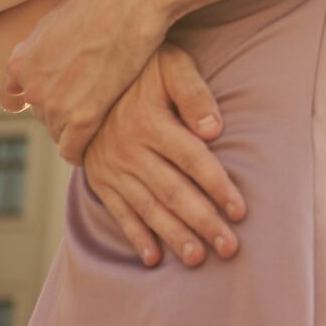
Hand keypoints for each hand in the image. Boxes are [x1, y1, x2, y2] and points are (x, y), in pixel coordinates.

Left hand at [6, 0, 169, 161]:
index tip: (69, 93)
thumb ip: (35, 51)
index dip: (49, 93)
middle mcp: (32, 87)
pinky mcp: (84, 118)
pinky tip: (93, 148)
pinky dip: (81, 152)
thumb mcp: (52, 21)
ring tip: (99, 123)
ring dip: (75, 131)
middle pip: (44, 115)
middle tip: (90, 105)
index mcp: (19, 63)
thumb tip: (27, 72)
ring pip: (59, 133)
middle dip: (64, 112)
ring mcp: (56, 105)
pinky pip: (73, 150)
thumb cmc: (98, 3)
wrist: (130, 3)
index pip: (26, 94)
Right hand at [82, 46, 246, 266]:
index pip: (192, 160)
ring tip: (197, 259)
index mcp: (150, 122)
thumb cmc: (142, 68)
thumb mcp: (170, 65)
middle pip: (173, 191)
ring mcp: (112, 168)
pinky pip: (119, 212)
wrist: (84, 74)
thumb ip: (193, 92)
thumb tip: (214, 130)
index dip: (218, 186)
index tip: (240, 211)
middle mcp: (130, 150)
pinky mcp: (100, 179)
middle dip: (203, 221)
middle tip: (229, 247)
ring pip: (148, 207)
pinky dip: (136, 236)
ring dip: (174, 236)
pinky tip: (154, 258)